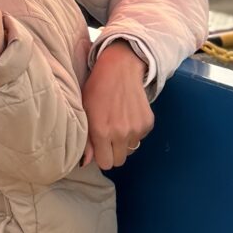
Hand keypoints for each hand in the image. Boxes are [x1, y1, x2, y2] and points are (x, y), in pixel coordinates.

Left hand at [85, 40, 152, 168]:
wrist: (120, 69)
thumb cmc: (97, 88)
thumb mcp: (85, 111)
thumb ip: (86, 140)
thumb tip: (85, 162)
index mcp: (101, 132)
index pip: (105, 163)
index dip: (101, 156)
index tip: (99, 146)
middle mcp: (120, 133)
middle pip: (119, 161)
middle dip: (112, 152)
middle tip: (108, 136)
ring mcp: (136, 129)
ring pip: (130, 150)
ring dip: (124, 142)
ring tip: (117, 122)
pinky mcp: (148, 123)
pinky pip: (140, 138)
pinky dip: (134, 131)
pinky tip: (127, 115)